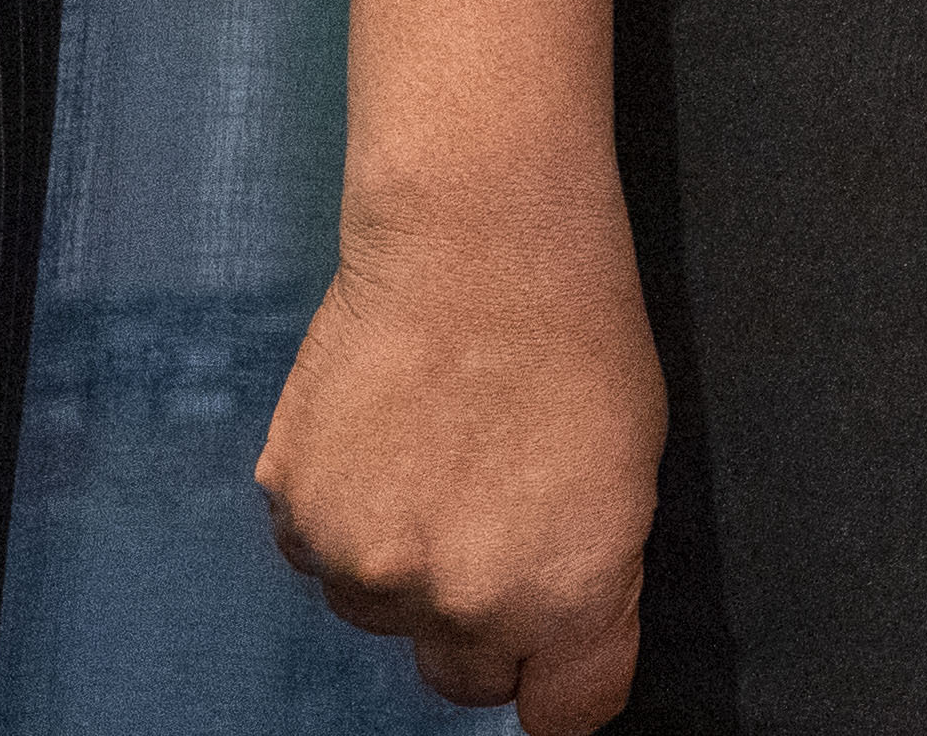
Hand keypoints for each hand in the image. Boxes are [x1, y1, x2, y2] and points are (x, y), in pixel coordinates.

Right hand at [253, 177, 661, 733]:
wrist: (477, 238)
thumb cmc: (576, 335)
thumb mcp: (630, 472)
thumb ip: (584, 573)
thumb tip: (553, 630)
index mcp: (559, 595)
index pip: (563, 712)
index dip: (563, 683)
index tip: (557, 661)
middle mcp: (456, 599)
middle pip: (463, 674)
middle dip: (482, 627)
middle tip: (496, 530)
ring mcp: (363, 560)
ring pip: (381, 611)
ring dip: (404, 565)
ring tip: (440, 457)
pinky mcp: (295, 510)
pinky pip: (321, 552)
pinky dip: (348, 514)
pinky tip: (387, 435)